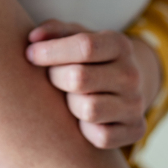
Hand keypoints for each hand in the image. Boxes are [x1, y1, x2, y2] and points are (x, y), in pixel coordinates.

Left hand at [25, 20, 161, 148]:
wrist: (124, 83)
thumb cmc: (88, 57)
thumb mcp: (75, 36)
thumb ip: (54, 31)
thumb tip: (33, 39)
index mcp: (119, 44)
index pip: (84, 47)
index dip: (51, 51)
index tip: (30, 54)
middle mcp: (131, 74)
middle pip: (80, 79)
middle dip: (56, 77)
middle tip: (51, 76)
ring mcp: (136, 104)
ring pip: (88, 110)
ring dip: (70, 105)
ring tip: (69, 96)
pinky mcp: (136, 130)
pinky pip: (101, 137)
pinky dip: (85, 129)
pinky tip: (82, 118)